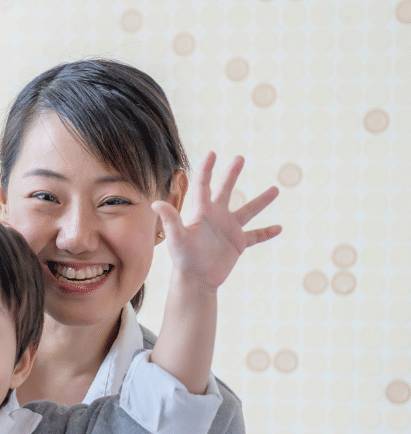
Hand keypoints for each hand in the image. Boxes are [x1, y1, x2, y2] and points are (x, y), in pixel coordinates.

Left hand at [152, 152, 281, 289]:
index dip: (207, 169)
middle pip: (225, 190)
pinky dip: (266, 233)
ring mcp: (228, 230)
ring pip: (247, 211)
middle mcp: (216, 217)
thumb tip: (156, 203)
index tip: (213, 153)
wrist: (195, 280)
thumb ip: (170, 219)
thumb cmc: (183, 259)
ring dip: (261, 201)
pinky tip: (279, 228)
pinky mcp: (237, 244)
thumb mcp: (176, 238)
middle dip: (231, 174)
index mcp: (202, 212)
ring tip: (275, 190)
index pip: (203, 185)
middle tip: (240, 158)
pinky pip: (255, 236)